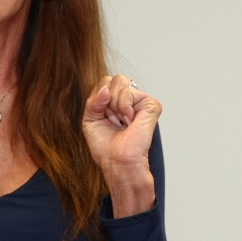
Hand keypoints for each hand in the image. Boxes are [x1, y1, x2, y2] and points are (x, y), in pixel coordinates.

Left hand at [82, 75, 160, 216]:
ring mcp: (141, 101)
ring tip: (121, 121)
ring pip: (121, 82)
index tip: (102, 117)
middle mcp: (129, 99)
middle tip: (111, 119)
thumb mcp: (90, 119)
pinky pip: (130, 92)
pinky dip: (124, 107)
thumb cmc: (105, 146)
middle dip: (105, 99)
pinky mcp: (151, 105)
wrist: (116, 161)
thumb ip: (93, 101)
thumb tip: (106, 89)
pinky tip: (129, 121)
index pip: (104, 82)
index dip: (97, 98)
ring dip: (114, 105)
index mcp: (115, 101)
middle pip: (113, 78)